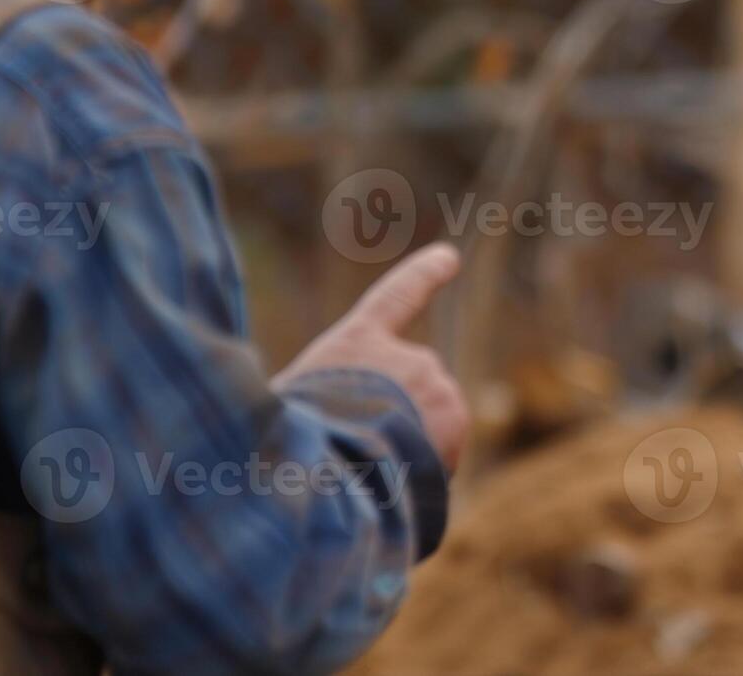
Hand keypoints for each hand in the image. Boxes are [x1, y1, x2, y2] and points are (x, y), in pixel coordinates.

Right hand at [275, 243, 469, 469]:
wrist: (322, 473)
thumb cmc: (287, 447)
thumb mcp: (290, 413)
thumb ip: (335, 405)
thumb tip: (362, 433)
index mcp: (357, 343)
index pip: (395, 299)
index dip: (423, 276)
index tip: (450, 256)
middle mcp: (407, 356)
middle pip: (412, 394)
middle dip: (396, 426)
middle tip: (357, 456)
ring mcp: (436, 386)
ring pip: (432, 427)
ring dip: (410, 453)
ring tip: (369, 473)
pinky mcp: (455, 419)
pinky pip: (443, 456)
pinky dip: (426, 474)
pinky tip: (393, 487)